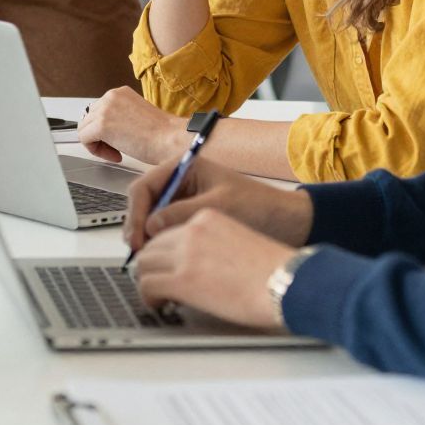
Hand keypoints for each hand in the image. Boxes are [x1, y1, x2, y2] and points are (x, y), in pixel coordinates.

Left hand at [77, 86, 189, 164]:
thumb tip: (108, 128)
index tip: (121, 138)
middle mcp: (111, 96)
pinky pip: (84, 140)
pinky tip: (117, 155)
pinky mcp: (101, 125)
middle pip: (89, 119)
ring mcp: (104, 109)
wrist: (171, 139)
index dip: (107, 130)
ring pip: (85, 129)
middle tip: (119, 147)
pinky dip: (97, 151)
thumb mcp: (137, 116)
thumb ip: (120, 116)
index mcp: (120, 93)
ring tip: (118, 152)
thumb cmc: (162, 134)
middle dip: (101, 136)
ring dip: (99, 144)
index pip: (99, 110)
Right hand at [123, 152, 312, 252]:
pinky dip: (160, 242)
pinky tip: (163, 257)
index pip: (145, 186)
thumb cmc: (260, 206)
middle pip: (144, 202)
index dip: (136, 213)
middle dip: (138, 226)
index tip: (137, 237)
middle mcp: (179, 180)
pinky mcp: (189, 218)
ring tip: (147, 259)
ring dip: (147, 237)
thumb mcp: (220, 207)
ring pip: (151, 217)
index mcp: (184, 166)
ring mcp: (183, 199)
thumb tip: (151, 227)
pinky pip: (165, 229)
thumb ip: (182, 214)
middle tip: (137, 253)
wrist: (288, 223)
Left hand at [132, 208, 293, 331]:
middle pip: (152, 243)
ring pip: (144, 262)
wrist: (286, 282)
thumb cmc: (274, 269)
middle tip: (158, 281)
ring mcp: (185, 253)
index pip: (168, 227)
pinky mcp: (183, 279)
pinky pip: (148, 285)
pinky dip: (149, 296)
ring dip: (148, 279)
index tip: (165, 263)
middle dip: (152, 263)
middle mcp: (193, 230)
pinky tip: (159, 304)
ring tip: (159, 295)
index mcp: (208, 217)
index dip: (164, 249)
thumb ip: (213, 244)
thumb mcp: (239, 241)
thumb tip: (199, 266)